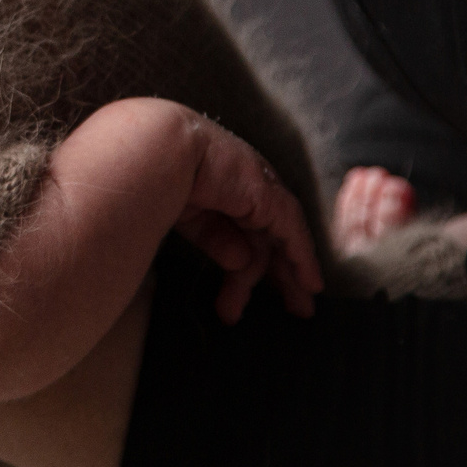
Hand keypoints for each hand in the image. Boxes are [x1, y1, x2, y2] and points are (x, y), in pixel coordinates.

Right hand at [171, 115, 323, 325]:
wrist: (158, 155)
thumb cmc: (155, 179)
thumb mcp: (189, 217)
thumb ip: (216, 238)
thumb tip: (239, 262)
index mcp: (219, 184)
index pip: (240, 228)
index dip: (245, 260)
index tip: (243, 290)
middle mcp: (244, 184)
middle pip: (267, 234)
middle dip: (278, 272)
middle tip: (292, 306)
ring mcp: (259, 188)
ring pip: (283, 237)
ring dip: (291, 275)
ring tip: (299, 311)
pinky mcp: (270, 198)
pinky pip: (292, 233)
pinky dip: (303, 260)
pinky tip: (311, 284)